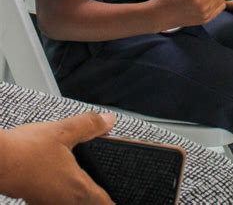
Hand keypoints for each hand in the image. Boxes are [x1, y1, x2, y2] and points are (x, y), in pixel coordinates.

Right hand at [0, 112, 115, 203]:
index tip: (119, 198)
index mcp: (77, 187)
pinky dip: (62, 195)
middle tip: (104, 191)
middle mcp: (64, 201)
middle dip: (96, 198)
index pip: (104, 202)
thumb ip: (89, 125)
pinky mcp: (34, 200)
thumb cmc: (26, 151)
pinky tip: (60, 181)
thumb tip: (109, 121)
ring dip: (79, 197)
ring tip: (84, 185)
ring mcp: (48, 203)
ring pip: (71, 204)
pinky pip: (55, 202)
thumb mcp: (64, 130)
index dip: (113, 200)